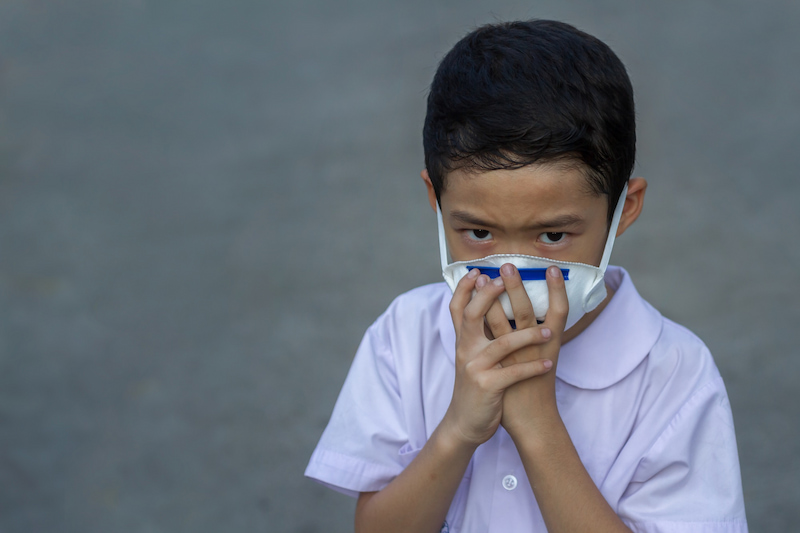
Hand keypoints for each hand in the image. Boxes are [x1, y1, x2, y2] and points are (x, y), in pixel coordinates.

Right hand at [441, 268, 553, 447]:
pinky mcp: (487, 387)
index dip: (464, 288)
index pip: (457, 308)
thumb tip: (496, 310)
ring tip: (548, 334)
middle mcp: (465, 350)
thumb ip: (480, 335)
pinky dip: (533, 369)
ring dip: (528, 336)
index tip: (477, 271)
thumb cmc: (477, 386)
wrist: (465, 423)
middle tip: (506, 277)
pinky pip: (514, 374)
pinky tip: (549, 365)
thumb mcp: (471, 357)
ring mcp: (475, 368)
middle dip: (489, 294)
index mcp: (463, 341)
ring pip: (502, 344)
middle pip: (472, 315)